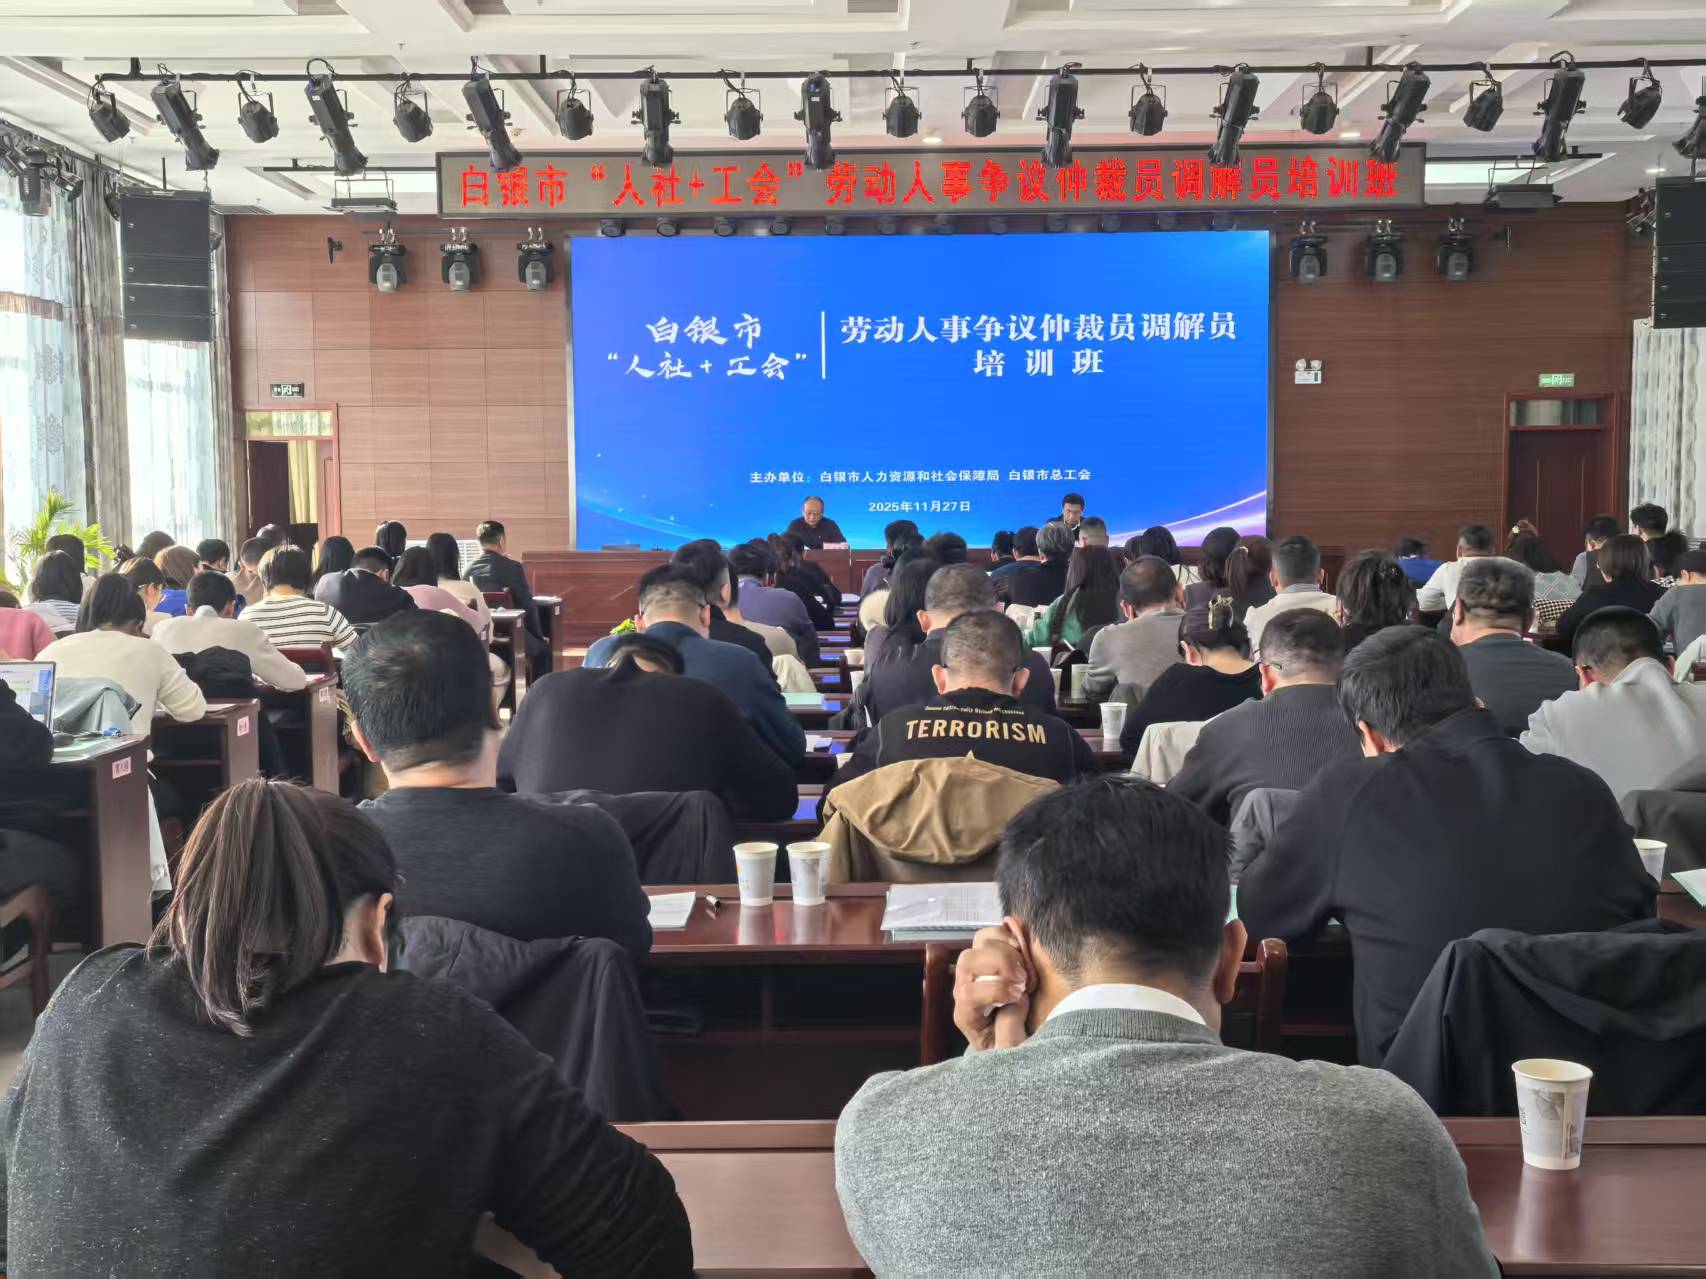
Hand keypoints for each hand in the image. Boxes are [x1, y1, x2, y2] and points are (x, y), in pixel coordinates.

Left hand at [952, 920, 1033, 1051]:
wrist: (1017, 1042)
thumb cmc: (1012, 1049)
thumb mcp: (1011, 1053)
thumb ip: (1010, 1031)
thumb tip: (1016, 1000)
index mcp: (966, 1015)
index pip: (968, 993)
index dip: (995, 990)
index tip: (1019, 996)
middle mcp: (966, 988)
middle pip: (968, 961)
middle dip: (999, 964)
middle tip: (1023, 979)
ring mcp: (977, 970)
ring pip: (979, 943)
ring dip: (1005, 950)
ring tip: (1023, 966)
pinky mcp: (991, 958)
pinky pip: (992, 935)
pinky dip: (1008, 936)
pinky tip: (1022, 952)